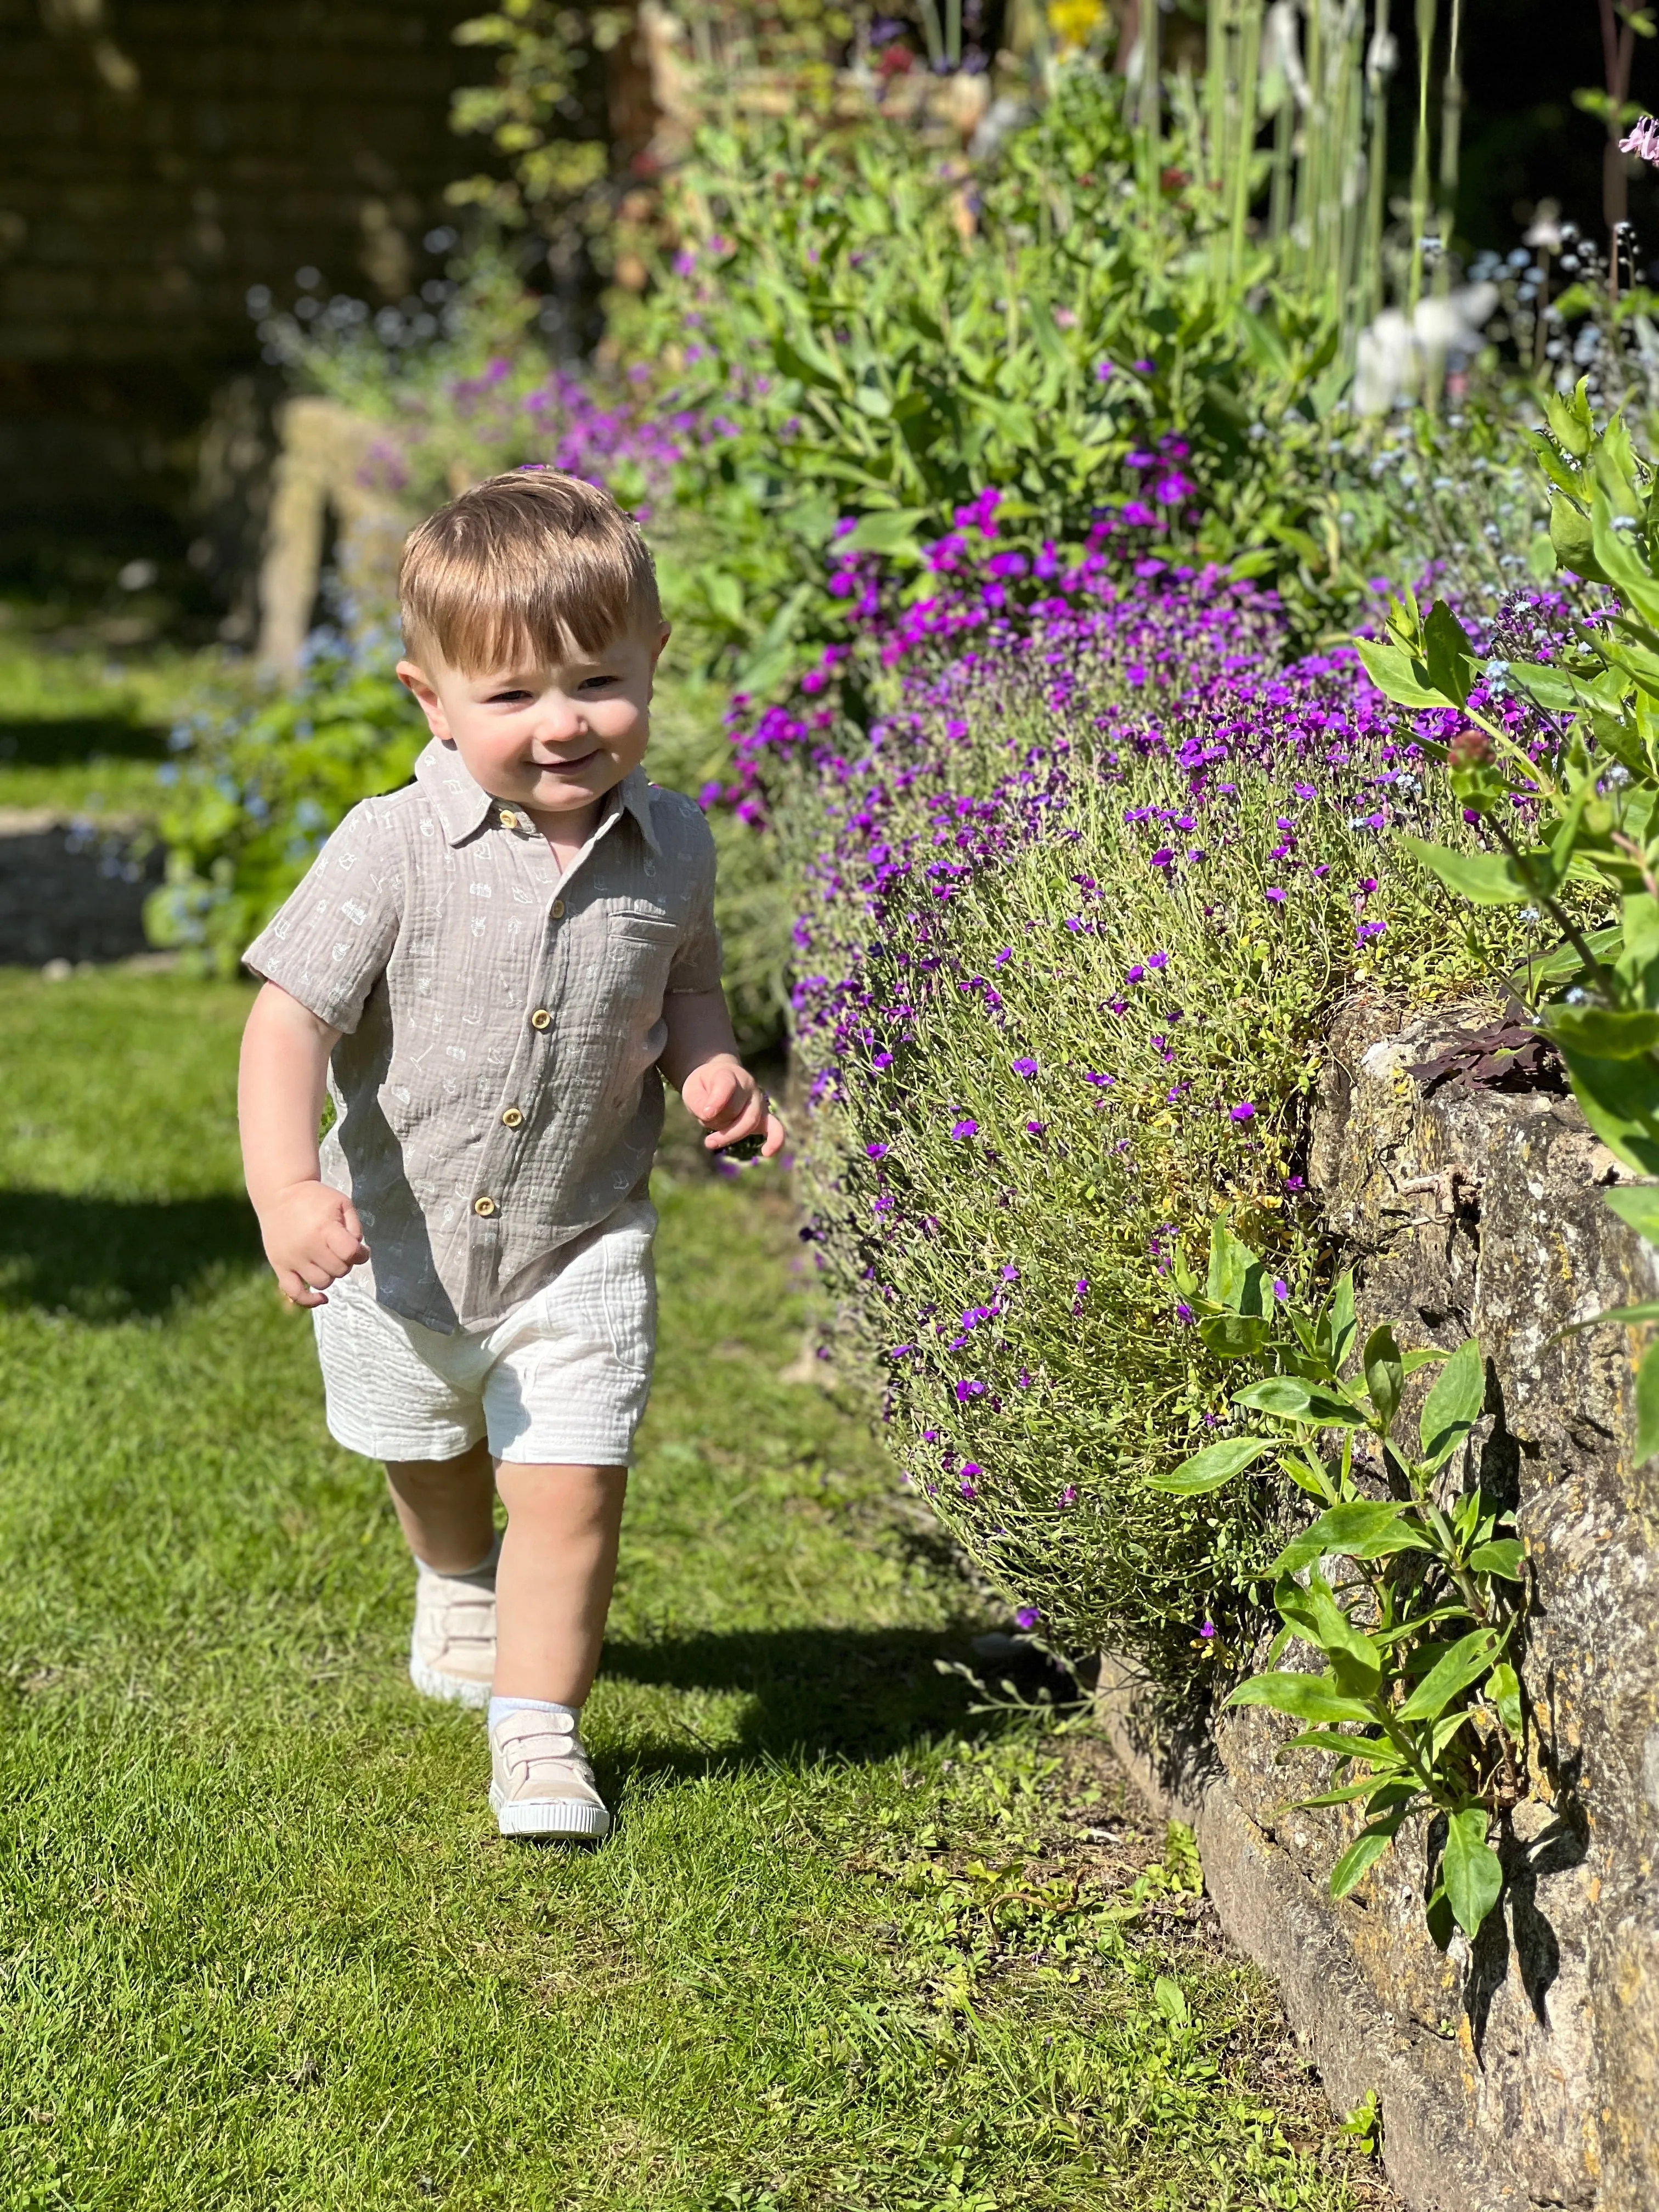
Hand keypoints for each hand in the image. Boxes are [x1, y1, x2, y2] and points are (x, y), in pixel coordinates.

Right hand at [258, 1180, 369, 1306]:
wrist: (280, 1194)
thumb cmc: (315, 1199)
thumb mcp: (342, 1203)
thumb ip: (355, 1228)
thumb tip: (359, 1252)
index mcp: (324, 1229)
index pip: (350, 1254)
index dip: (360, 1254)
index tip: (359, 1250)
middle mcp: (307, 1246)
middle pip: (339, 1270)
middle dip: (345, 1262)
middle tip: (340, 1250)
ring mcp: (292, 1258)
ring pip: (322, 1282)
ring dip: (330, 1274)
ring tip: (327, 1260)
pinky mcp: (279, 1266)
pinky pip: (294, 1293)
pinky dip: (309, 1300)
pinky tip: (321, 1298)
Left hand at [680, 1054, 785, 1159]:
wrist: (718, 1081)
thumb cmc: (704, 1087)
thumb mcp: (692, 1090)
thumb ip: (697, 1102)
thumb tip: (708, 1115)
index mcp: (728, 1074)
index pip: (726, 1086)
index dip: (716, 1101)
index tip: (705, 1114)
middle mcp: (748, 1086)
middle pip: (737, 1109)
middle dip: (720, 1125)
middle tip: (707, 1141)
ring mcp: (758, 1102)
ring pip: (750, 1121)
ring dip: (732, 1135)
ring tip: (712, 1143)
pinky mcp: (764, 1117)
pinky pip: (775, 1128)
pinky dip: (775, 1140)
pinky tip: (767, 1152)